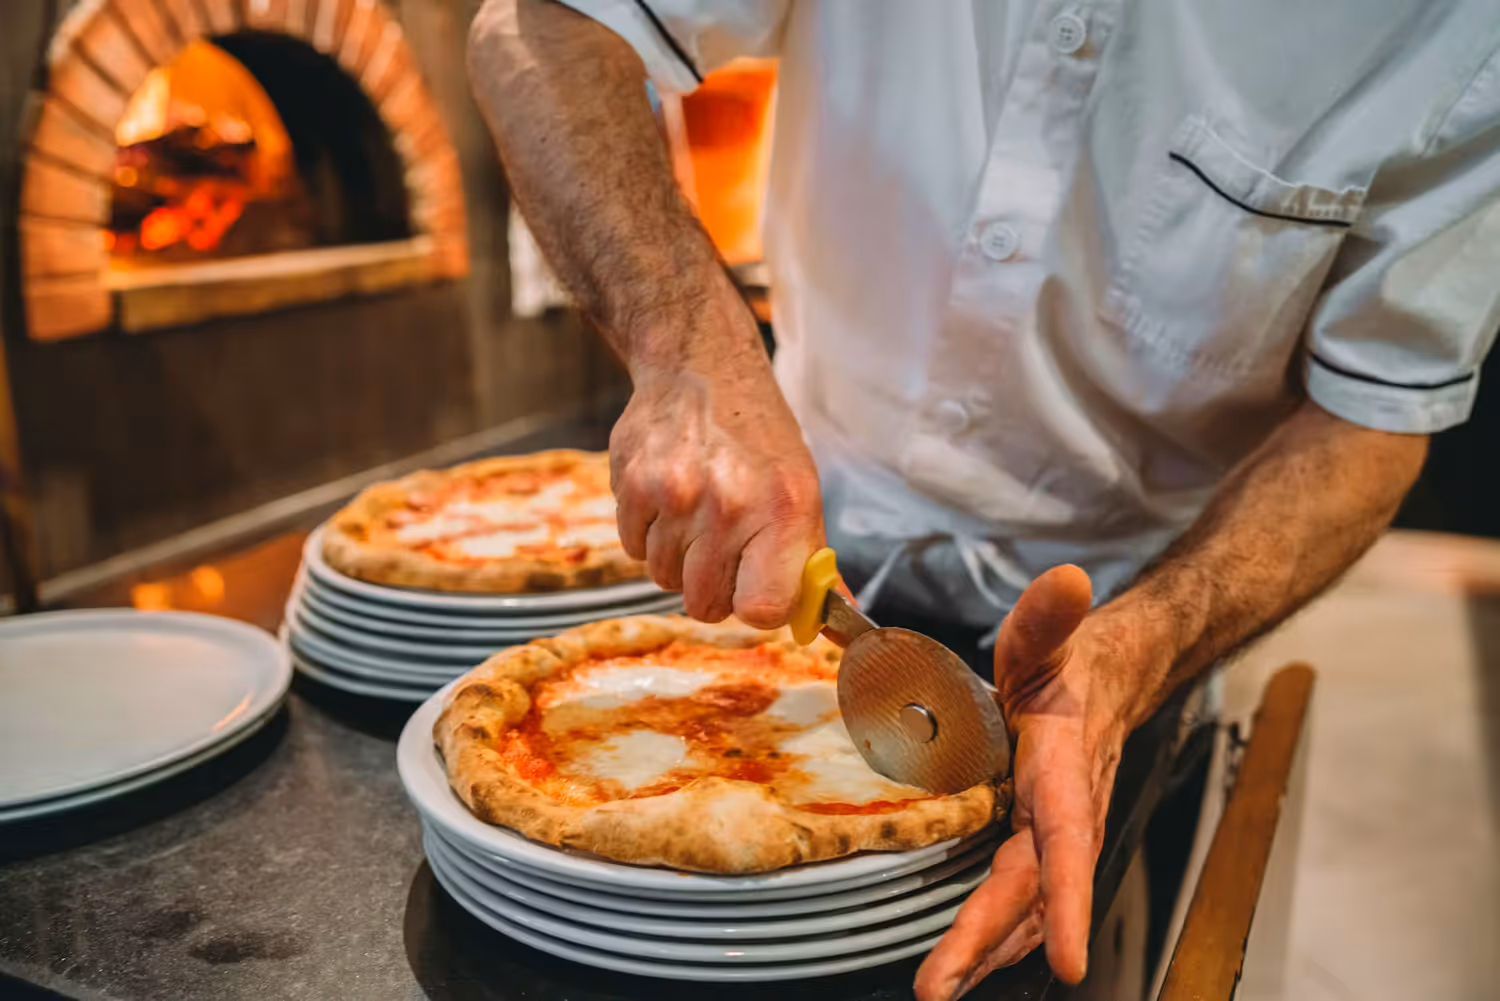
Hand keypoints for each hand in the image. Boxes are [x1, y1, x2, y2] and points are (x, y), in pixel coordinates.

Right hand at [610, 351, 823, 627]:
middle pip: (704, 605)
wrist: (701, 368)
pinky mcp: (631, 485)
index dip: (756, 606)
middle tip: (721, 543)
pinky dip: (648, 533)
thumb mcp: (801, 493)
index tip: (755, 588)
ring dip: (678, 557)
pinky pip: (634, 549)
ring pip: (665, 579)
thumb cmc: (758, 439)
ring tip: (694, 510)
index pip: (763, 609)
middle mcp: (729, 505)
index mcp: (783, 511)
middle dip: (712, 584)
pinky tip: (666, 496)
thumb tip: (835, 626)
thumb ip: (810, 564)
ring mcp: (676, 495)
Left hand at [915, 565, 1138, 998]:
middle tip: (938, 987)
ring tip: (941, 987)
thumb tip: (1067, 581)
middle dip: (987, 942)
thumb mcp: (1046, 637)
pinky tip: (965, 961)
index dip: (1071, 901)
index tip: (1073, 963)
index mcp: (1065, 770)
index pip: (1069, 842)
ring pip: (1026, 906)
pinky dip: (994, 934)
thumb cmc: (1070, 664)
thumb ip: (1048, 617)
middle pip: (1032, 891)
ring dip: (986, 950)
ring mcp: (1051, 835)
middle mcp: (1064, 814)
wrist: (1106, 679)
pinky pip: (1019, 898)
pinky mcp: (1035, 843)